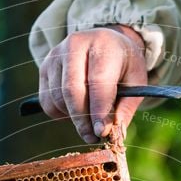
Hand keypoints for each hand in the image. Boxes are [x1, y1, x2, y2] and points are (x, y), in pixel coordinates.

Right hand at [38, 26, 147, 142]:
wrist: (105, 43)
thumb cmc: (123, 65)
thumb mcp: (135, 82)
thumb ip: (126, 107)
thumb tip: (111, 133)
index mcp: (103, 44)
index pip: (98, 81)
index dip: (98, 111)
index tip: (101, 132)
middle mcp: (75, 44)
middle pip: (72, 90)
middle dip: (82, 120)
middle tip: (92, 137)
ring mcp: (56, 55)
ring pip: (58, 98)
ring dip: (73, 118)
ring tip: (88, 121)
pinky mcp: (44, 67)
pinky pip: (47, 101)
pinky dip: (60, 114)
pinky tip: (75, 110)